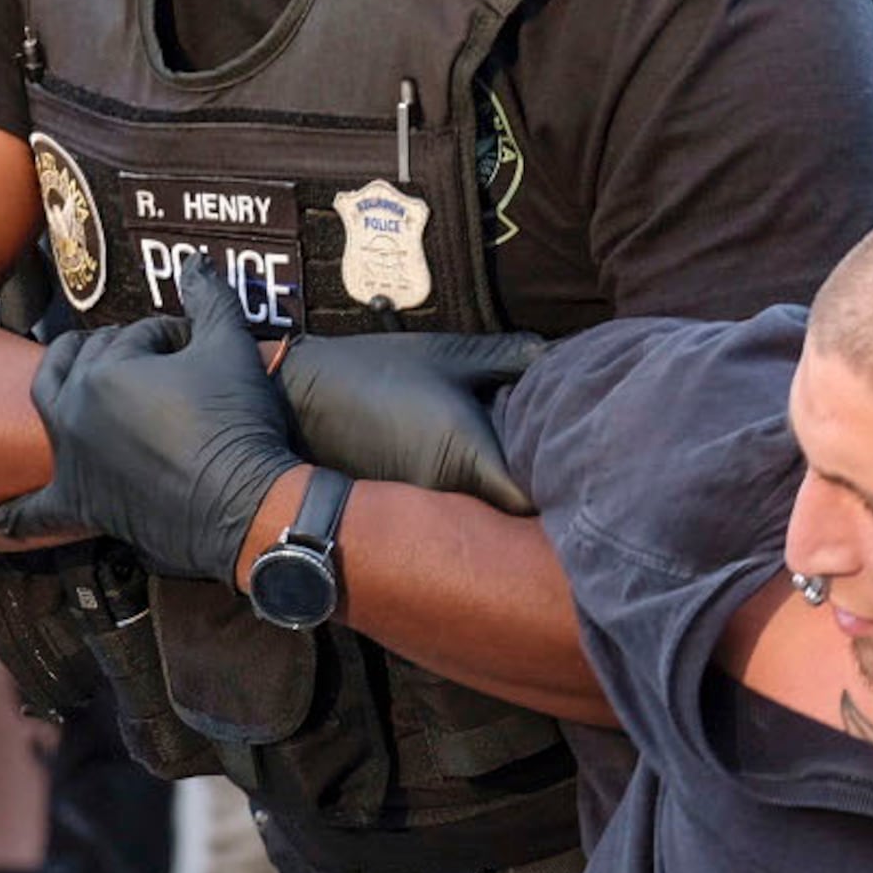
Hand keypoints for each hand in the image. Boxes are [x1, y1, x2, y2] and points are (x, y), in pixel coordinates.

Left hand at [0, 261, 304, 579]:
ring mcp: (72, 457)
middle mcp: (75, 409)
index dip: (170, 337)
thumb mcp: (230, 349)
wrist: (244, 505)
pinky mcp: (82, 502)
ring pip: (48, 407)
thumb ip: (210, 299)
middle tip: (153, 362)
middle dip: (118, 353)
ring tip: (72, 380)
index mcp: (106, 370)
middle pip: (87, 362)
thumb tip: (195, 264)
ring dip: (57, 388)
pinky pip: (38, 510)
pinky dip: (18, 515)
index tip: (198, 349)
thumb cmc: (236, 425)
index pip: (136, 336)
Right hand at [275, 332, 547, 511]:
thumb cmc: (378, 371)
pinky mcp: (406, 515)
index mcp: (466, 459)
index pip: (531, 502)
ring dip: (500, 493)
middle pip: (513, 517)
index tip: (573, 464)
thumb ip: (511, 357)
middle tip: (554, 462)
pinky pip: (454, 513)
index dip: (559, 487)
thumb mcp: (448, 355)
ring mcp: (425, 514)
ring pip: (484, 516)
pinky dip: (470, 497)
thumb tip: (560, 357)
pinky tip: (474, 468)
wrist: (299, 400)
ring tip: (516, 460)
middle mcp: (448, 499)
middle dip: (536, 493)